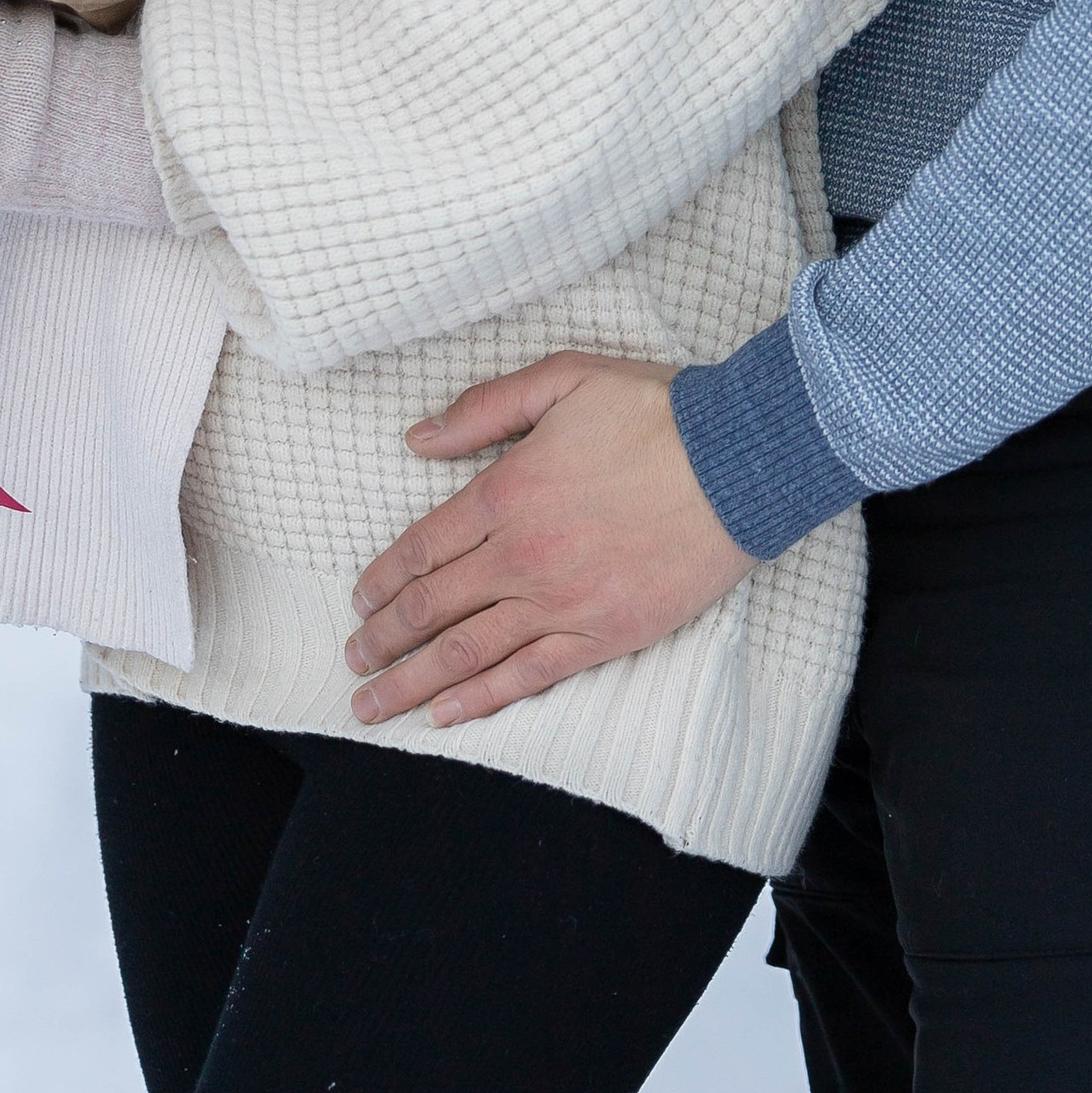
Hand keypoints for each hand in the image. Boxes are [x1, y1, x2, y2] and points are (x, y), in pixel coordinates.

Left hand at [344, 354, 749, 729]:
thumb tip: (418, 439)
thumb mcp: (562, 377)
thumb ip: (485, 409)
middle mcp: (521, 555)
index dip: (382, 580)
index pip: (422, 547)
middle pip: (431, 608)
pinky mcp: (603, 635)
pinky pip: (528, 675)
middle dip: (382, 640)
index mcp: (505, 492)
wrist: (738, 462)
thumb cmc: (654, 413)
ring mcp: (561, 602)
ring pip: (466, 653)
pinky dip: (480, 698)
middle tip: (353, 662)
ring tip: (372, 704)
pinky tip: (447, 714)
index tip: (359, 603)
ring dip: (411, 682)